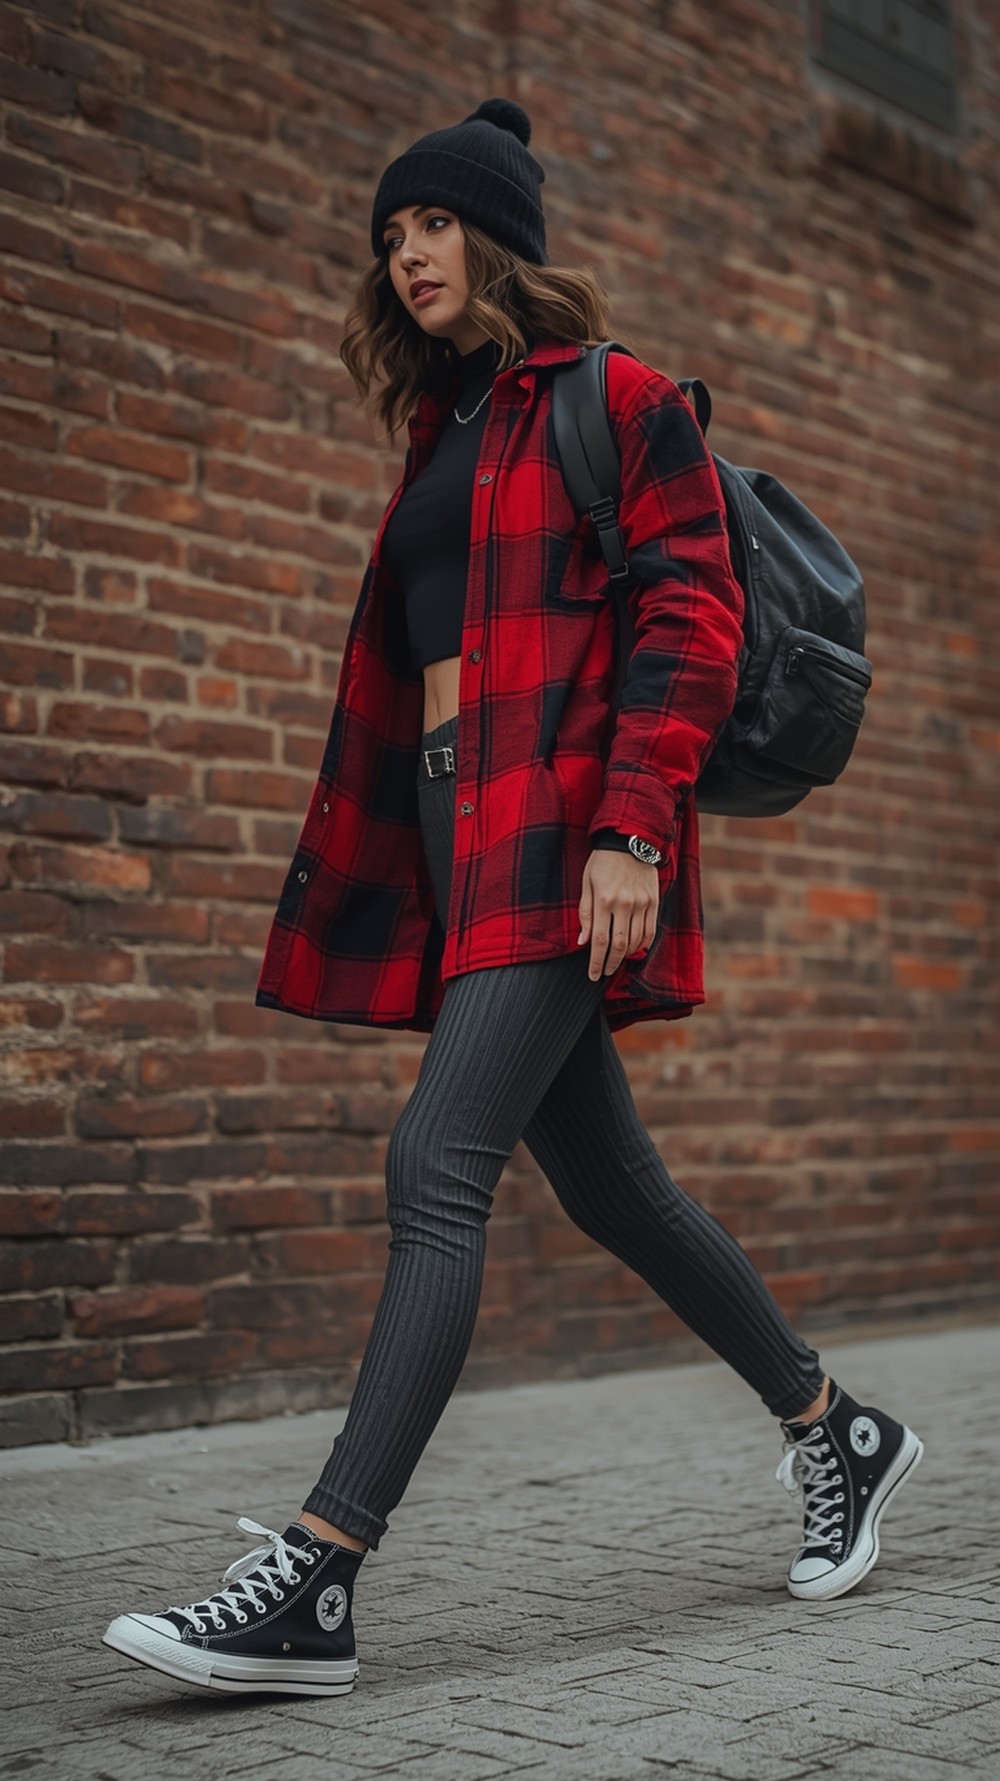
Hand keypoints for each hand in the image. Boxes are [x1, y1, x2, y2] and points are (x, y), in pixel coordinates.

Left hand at [578, 848, 659, 980]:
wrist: (630, 840)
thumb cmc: (602, 862)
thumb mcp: (587, 884)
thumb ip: (585, 914)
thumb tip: (583, 942)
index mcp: (604, 900)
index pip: (599, 941)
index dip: (596, 962)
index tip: (593, 976)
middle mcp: (624, 904)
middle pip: (619, 945)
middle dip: (611, 963)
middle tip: (604, 972)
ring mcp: (641, 903)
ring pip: (636, 941)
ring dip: (625, 955)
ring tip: (616, 960)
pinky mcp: (653, 901)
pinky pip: (650, 930)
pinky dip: (642, 944)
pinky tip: (634, 949)